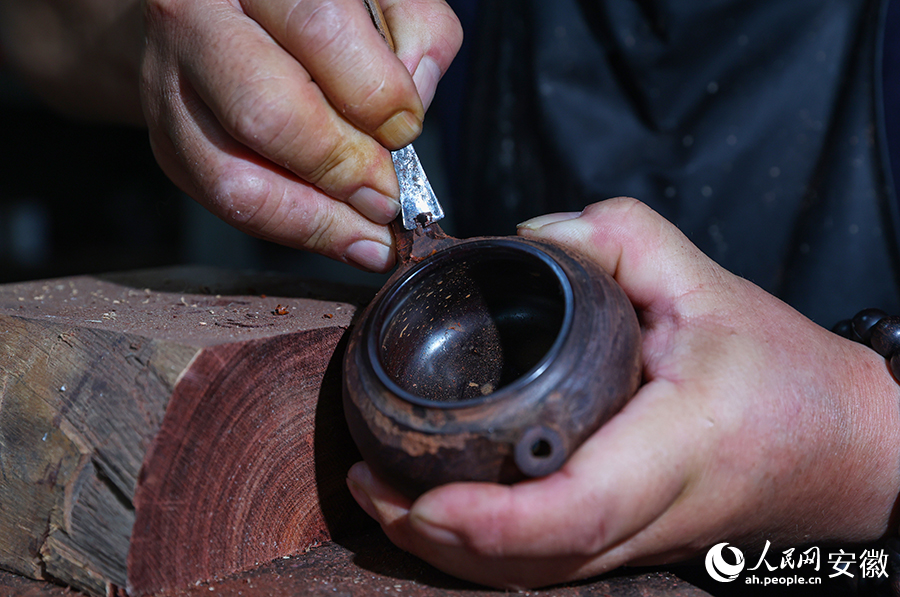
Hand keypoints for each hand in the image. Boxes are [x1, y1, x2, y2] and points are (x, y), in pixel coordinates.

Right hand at [141, 0, 461, 270]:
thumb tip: (410, 111)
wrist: (213, 11)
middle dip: (341, 167)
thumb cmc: (308, 4)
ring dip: (316, 221)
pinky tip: (336, 232)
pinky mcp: (167, 143)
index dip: (375, 94)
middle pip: (266, 111)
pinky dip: (290, 229)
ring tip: (368, 235)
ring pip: (234, 179)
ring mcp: (167, 87)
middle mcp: (194, 18)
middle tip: (386, 196)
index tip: (406, 129)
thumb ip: (412, 32)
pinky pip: (226, 205)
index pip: (319, 30)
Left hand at [346, 197, 899, 588]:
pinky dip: (481, 552)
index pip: (579, 506)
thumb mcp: (708, 284)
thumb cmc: (782, 371)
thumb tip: (533, 234)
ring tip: (378, 496)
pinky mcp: (627, 544)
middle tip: (367, 483)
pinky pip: (545, 564)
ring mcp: (637, 542)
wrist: (841, 448)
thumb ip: (620, 239)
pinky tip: (433, 513)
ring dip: (446, 553)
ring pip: (531, 576)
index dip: (495, 520)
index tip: (423, 498)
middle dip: (436, 539)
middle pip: (533, 561)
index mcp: (676, 445)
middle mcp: (650, 513)